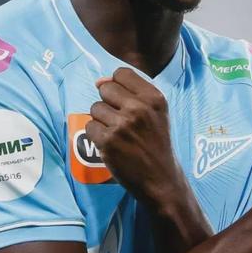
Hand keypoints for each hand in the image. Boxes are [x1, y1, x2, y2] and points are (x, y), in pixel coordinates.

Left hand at [85, 67, 185, 206]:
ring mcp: (122, 125)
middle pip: (105, 89)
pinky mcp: (108, 142)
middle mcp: (139, 108)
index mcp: (154, 98)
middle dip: (108, 102)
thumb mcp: (157, 113)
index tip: (123, 100)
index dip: (117, 85)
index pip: (121, 73)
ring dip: (102, 120)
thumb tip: (99, 81)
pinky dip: (97, 136)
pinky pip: (90, 127)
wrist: (161, 179)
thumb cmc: (157, 144)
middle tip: (120, 120)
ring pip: (95, 108)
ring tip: (118, 134)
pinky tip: (111, 144)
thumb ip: (131, 93)